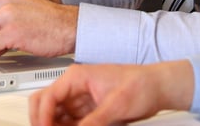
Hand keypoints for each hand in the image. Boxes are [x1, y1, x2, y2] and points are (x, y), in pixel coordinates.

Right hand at [29, 61, 193, 125]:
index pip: (48, 97)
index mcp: (77, 77)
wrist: (158, 87)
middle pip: (45, 104)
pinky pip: (68, 124)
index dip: (43, 117)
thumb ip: (94, 122)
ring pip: (54, 116)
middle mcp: (74, 88)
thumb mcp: (117, 105)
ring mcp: (80, 101)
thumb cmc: (141, 84)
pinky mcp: (87, 113)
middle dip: (41, 121)